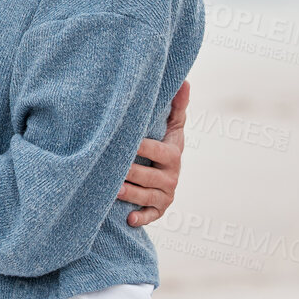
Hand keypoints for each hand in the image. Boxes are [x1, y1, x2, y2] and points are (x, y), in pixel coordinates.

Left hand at [120, 80, 188, 226]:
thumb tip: (185, 80)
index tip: (127, 142)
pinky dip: (141, 218)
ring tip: (114, 190)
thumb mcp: (173, 125)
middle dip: (132, 174)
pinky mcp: (160, 210)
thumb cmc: (164, 143)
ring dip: (131, 195)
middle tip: (113, 169)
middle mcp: (171, 176)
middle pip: (150, 177)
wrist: (165, 171)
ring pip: (147, 196)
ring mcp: (166, 195)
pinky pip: (152, 216)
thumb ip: (177, 106)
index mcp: (173, 154)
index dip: (143, 148)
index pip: (159, 152)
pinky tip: (129, 218)